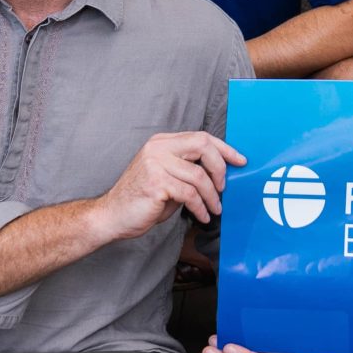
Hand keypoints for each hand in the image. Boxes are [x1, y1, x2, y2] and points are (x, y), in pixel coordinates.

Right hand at [99, 131, 242, 239]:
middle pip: (203, 146)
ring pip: (199, 175)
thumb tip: (220, 172)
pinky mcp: (156, 183)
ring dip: (212, 196)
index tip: (240, 160)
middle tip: (224, 188)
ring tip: (215, 209)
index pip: (200, 137)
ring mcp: (156, 164)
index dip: (224, 148)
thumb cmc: (142, 199)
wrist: (112, 216)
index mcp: (161, 142)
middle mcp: (158, 148)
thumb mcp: (167, 177)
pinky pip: (190, 194)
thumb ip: (188, 169)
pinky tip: (203, 215)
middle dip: (220, 168)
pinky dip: (201, 207)